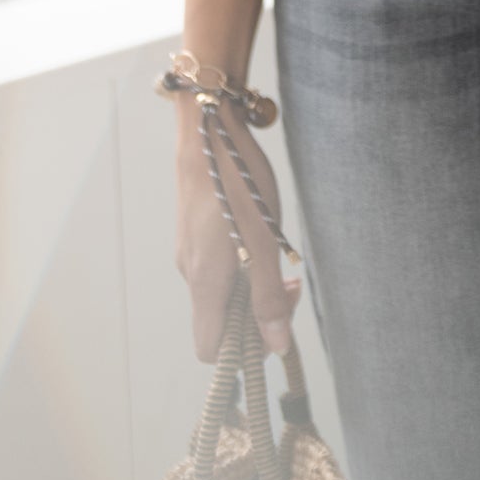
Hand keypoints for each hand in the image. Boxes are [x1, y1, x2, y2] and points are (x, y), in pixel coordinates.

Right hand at [173, 103, 301, 360]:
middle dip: (257, 313)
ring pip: (221, 290)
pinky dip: (241, 263)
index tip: (275, 326)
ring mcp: (189, 249)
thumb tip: (276, 346)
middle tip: (291, 284)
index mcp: (204, 282)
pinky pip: (217, 266)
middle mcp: (189, 272)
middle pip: (219, 320)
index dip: (242, 352)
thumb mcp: (264, 240)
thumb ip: (268, 295)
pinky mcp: (194, 230)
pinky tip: (262, 235)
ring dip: (252, 286)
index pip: (210, 349)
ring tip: (281, 256)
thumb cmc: (237, 182)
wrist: (208, 127)